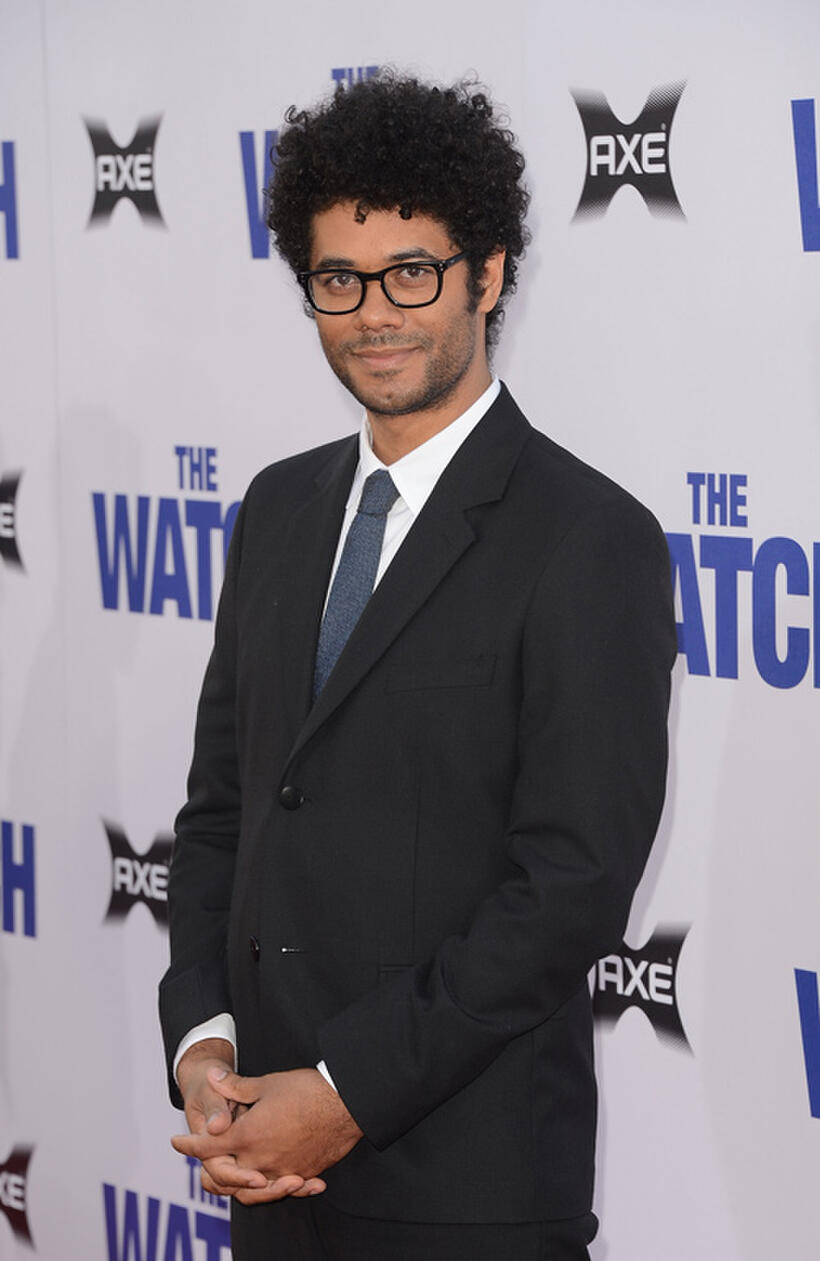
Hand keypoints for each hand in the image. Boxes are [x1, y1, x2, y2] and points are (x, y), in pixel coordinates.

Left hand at [172, 1067, 362, 1204]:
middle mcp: (261, 1160)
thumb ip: (236, 1086)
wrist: (347, 1104)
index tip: (177, 1143)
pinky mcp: (302, 1174)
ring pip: (252, 1189)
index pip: (208, 1146)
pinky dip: (270, 1185)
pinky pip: (279, 1187)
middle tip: (204, 1163)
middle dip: (211, 1170)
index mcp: (247, 1136)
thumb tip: (213, 1076)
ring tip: (235, 1174)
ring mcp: (282, 1171)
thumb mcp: (267, 1084)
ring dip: (239, 1183)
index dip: (189, 1145)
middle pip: (225, 1176)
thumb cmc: (306, 1090)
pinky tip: (272, 1176)